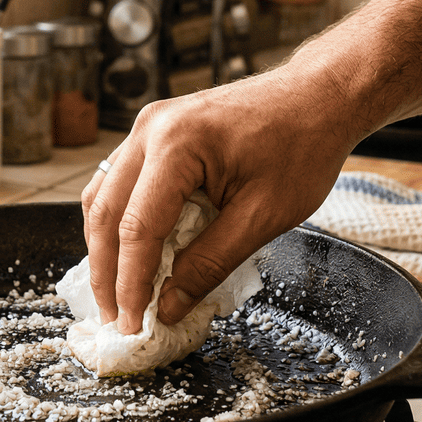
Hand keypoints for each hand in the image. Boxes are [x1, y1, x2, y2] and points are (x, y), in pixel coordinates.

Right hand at [81, 58, 373, 333]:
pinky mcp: (155, 133)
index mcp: (177, 145)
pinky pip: (119, 182)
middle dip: (106, 273)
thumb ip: (210, 263)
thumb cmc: (302, 148)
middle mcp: (150, 130)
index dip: (130, 284)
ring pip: (103, 197)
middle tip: (115, 319)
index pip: (138, 229)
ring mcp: (148, 127)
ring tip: (116, 294)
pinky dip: (118, 222)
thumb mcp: (263, 217)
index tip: (133, 324)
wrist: (318, 97)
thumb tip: (169, 305)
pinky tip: (127, 254)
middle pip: (106, 213)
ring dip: (104, 249)